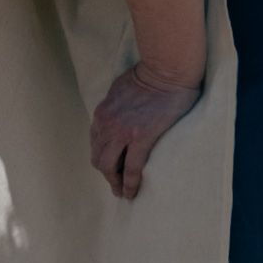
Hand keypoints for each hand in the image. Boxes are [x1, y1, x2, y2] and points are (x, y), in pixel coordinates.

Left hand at [88, 64, 200, 199]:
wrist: (166, 69)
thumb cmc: (150, 75)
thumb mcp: (120, 89)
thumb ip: (116, 105)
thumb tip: (119, 113)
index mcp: (102, 113)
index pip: (96, 142)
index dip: (102, 156)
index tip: (109, 166)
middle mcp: (106, 124)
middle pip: (98, 158)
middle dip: (106, 173)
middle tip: (115, 184)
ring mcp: (122, 133)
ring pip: (110, 166)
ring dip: (114, 182)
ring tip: (123, 193)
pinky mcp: (141, 138)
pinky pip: (132, 168)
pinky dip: (130, 184)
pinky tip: (132, 193)